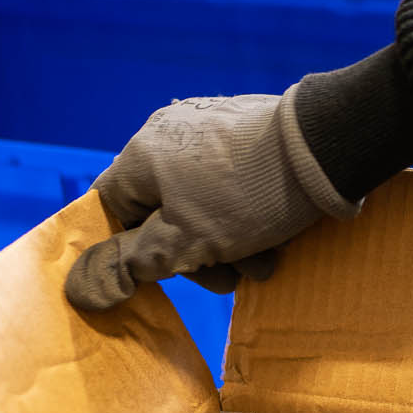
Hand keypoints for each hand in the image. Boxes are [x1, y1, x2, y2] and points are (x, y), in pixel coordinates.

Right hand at [65, 88, 355, 310]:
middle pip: (162, 209)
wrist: (329, 146)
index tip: (164, 273)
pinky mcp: (248, 130)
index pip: (111, 208)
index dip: (131, 248)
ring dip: (229, 242)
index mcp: (141, 154)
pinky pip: (233, 181)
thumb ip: (134, 261)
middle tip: (230, 279)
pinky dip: (250, 215)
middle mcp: (169, 133)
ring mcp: (211, 128)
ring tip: (263, 263)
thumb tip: (83, 285)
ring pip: (204, 201)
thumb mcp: (186, 241)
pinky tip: (278, 238)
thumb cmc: (249, 196)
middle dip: (196, 253)